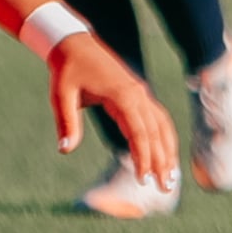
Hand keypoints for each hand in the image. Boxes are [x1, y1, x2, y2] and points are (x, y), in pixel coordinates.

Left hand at [51, 33, 177, 177]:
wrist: (74, 44)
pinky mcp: (139, 95)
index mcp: (122, 95)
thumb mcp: (61, 96)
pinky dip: (164, 138)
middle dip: (161, 161)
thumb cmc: (67, 70)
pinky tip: (165, 155)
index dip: (143, 156)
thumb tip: (65, 149)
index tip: (142, 179)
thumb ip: (66, 122)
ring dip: (168, 151)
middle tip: (164, 187)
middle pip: (156, 132)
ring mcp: (141, 94)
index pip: (139, 132)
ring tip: (170, 177)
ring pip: (162, 126)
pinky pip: (158, 119)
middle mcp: (138, 94)